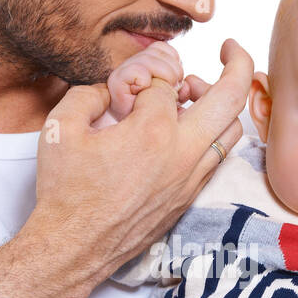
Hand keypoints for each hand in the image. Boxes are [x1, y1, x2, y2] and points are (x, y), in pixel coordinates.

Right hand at [29, 38, 251, 282]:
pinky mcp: (189, 198)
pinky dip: (213, 136)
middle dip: (236, 65)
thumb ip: (87, 94)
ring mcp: (190, 179)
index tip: (132, 85)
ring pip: (232, 131)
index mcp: (152, 132)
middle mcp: (182, 154)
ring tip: (197, 96)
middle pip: (231, 98)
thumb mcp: (61, 128)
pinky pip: (218, 159)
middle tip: (229, 50)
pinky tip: (191, 131)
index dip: (149, 77)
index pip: (167, 84)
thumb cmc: (66, 192)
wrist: (74, 247)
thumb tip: (109, 87)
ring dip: (223, 106)